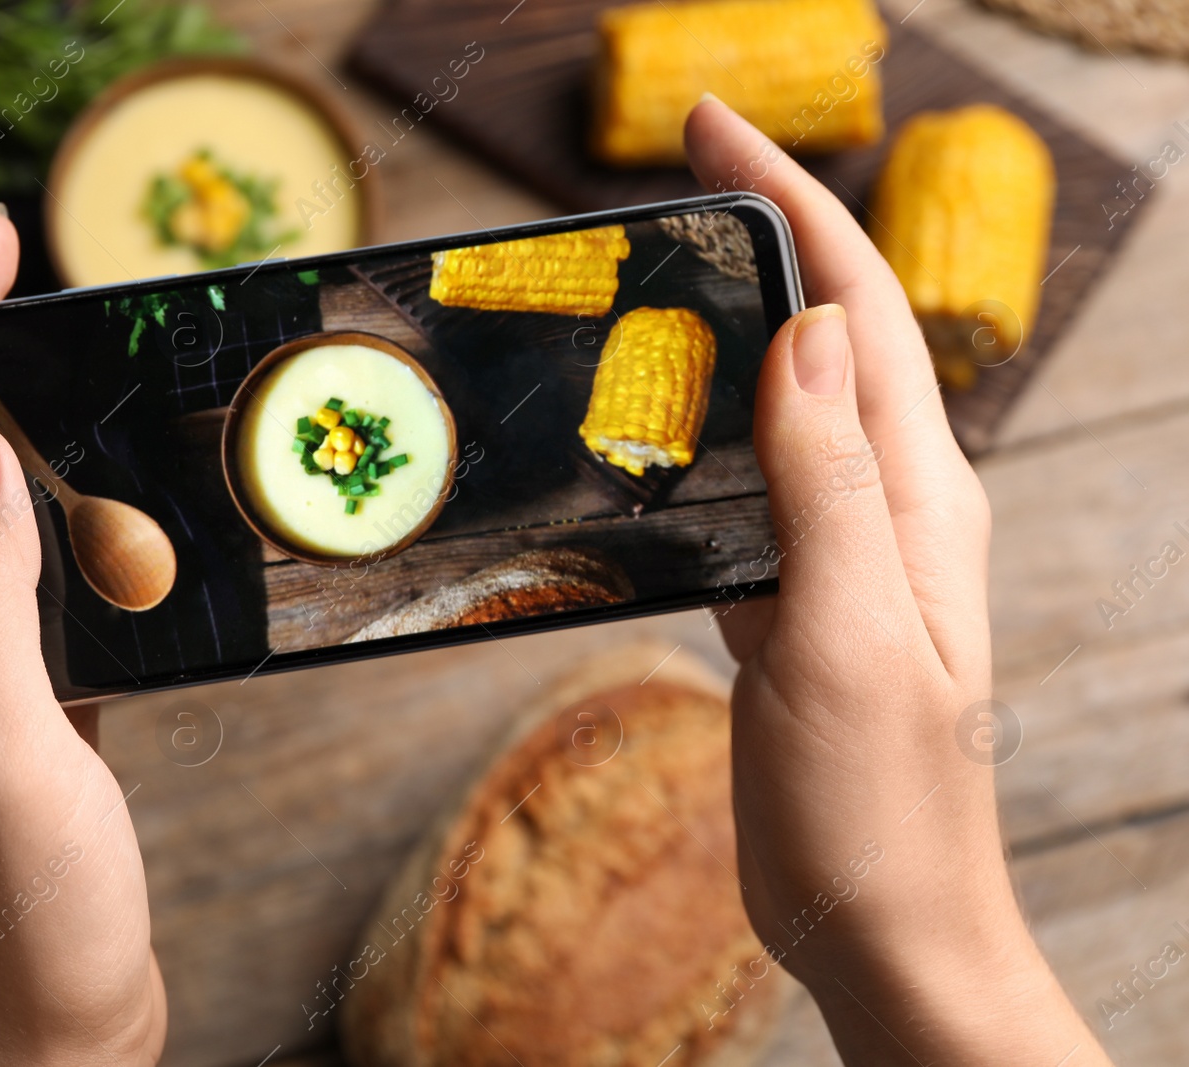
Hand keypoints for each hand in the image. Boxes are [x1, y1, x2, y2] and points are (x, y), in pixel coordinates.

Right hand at [686, 99, 1108, 1063]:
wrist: (880, 924)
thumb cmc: (876, 803)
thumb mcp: (848, 636)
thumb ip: (831, 484)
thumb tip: (814, 331)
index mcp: (918, 498)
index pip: (862, 313)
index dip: (794, 206)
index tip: (714, 133)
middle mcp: (891, 507)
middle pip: (832, 336)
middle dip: (765, 238)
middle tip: (672, 186)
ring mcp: (845, 553)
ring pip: (789, 403)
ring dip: (734, 326)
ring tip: (656, 280)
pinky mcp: (796, 599)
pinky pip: (757, 482)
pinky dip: (708, 430)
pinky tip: (656, 431)